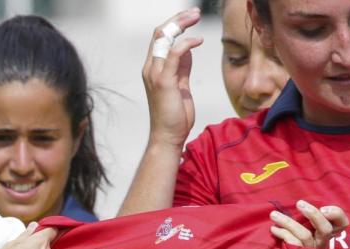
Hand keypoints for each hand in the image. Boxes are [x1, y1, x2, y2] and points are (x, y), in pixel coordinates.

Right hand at [142, 8, 203, 148]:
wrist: (168, 136)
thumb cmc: (175, 115)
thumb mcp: (181, 85)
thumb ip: (182, 67)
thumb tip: (188, 49)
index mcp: (153, 68)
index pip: (160, 37)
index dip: (174, 24)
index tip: (191, 17)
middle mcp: (150, 68)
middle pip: (160, 32)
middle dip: (178, 18)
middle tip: (195, 12)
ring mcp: (155, 74)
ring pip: (163, 38)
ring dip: (181, 24)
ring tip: (196, 17)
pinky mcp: (164, 81)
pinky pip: (174, 53)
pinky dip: (187, 43)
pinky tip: (199, 40)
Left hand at [270, 200, 348, 248]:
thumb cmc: (292, 239)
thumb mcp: (303, 227)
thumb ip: (305, 217)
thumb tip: (298, 203)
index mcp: (325, 234)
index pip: (342, 224)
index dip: (336, 214)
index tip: (323, 208)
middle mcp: (321, 243)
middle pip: (326, 229)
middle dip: (314, 214)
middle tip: (299, 203)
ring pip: (305, 235)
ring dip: (288, 222)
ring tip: (274, 215)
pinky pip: (293, 243)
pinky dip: (283, 233)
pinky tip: (274, 229)